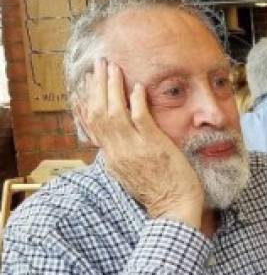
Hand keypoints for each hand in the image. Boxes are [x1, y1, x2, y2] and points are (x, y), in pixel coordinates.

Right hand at [82, 58, 203, 228]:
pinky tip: (137, 87)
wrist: (174, 209)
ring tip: (112, 67)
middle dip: (97, 86)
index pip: (92, 126)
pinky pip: (141, 119)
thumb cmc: (159, 193)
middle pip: (99, 113)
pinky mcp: (154, 146)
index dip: (85, 103)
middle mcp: (118, 152)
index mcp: (112, 158)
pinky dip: (136, 101)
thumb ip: (121, 158)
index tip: (83, 85)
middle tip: (98, 65)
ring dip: (113, 87)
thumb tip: (113, 146)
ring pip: (115, 112)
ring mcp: (135, 148)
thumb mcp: (130, 176)